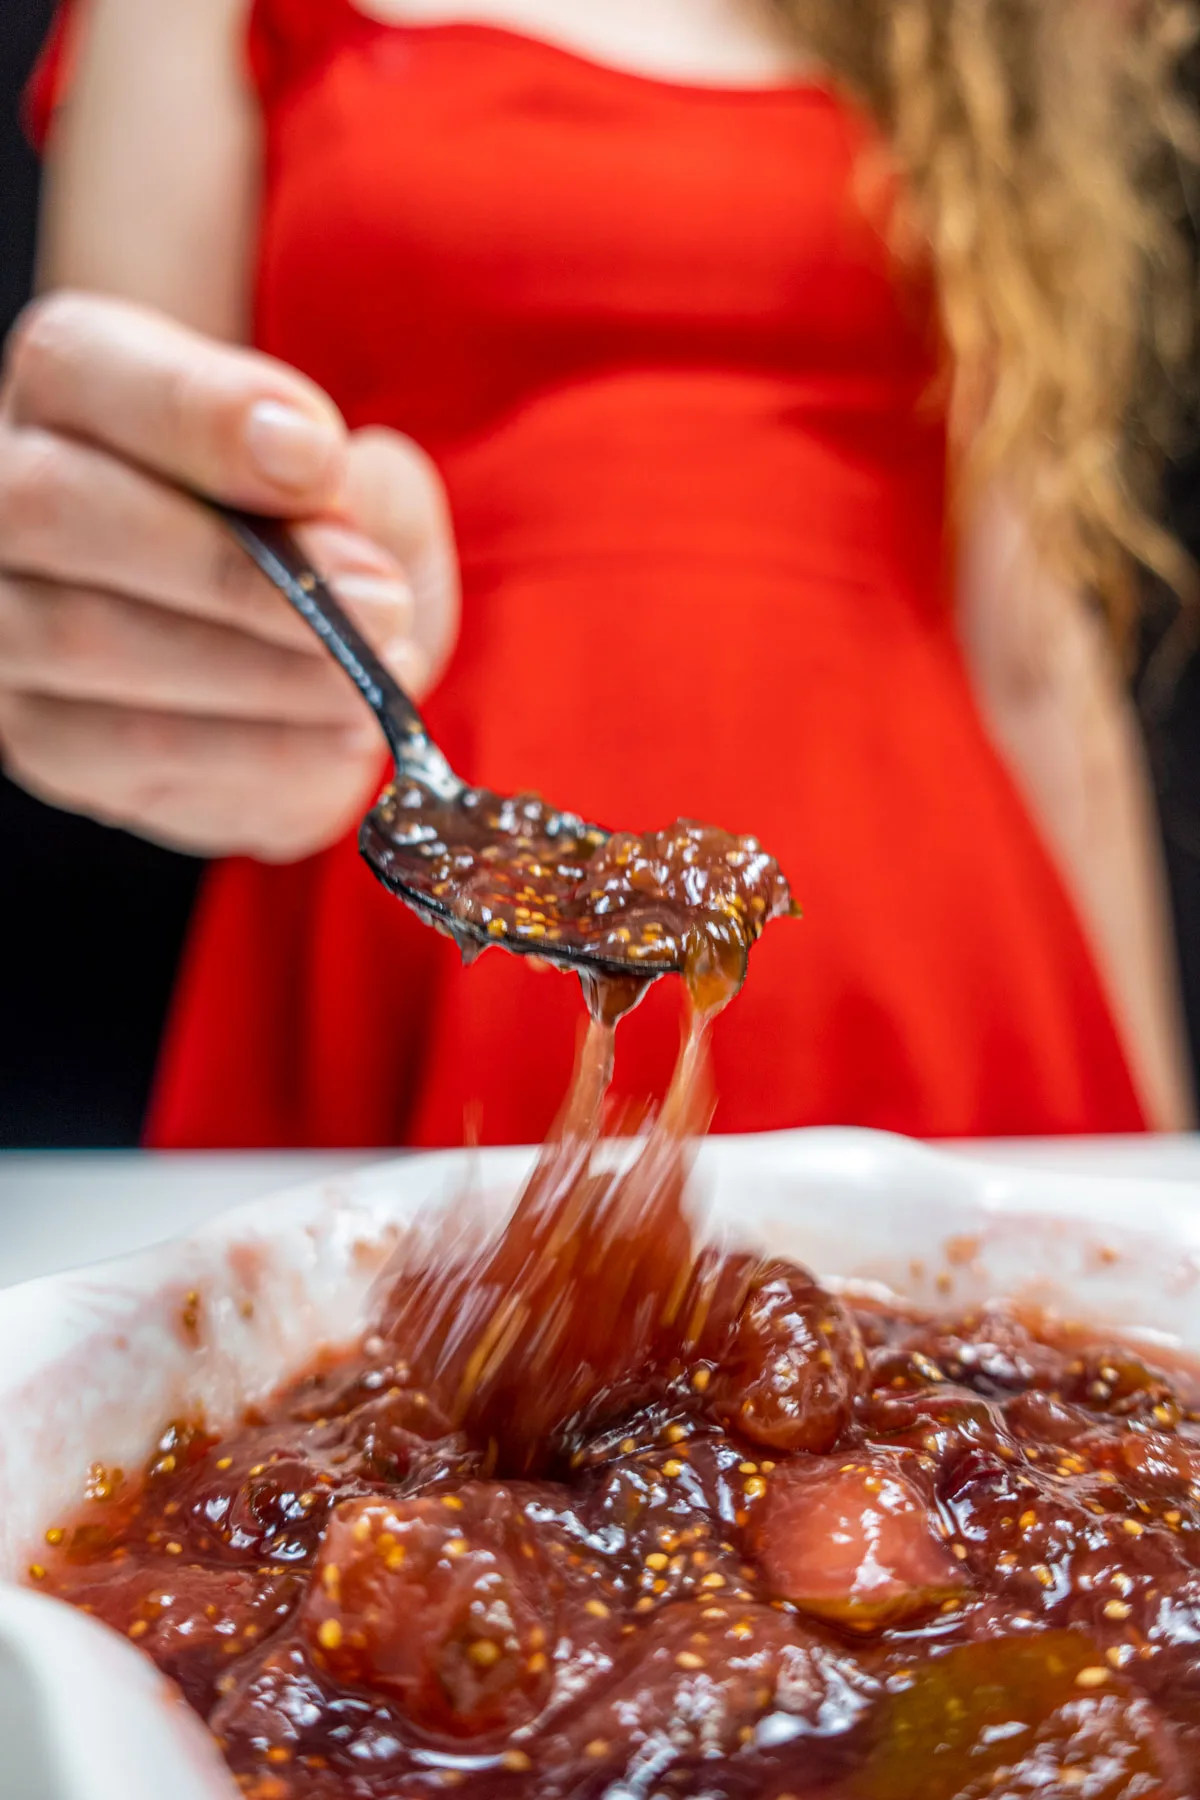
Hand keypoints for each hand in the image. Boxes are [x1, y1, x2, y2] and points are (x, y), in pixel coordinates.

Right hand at [0, 292, 459, 859]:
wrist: (318, 657)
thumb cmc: (328, 541)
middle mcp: (7, 497)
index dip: (200, 412)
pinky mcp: (45, 736)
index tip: (319, 460)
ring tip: (369, 683)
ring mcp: (11, 625)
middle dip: (232, 565)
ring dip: (257, 671)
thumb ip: (356, 487)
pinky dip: (254, 750)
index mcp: (76, 386)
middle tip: (377, 605)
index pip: (84, 366)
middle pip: (56, 507)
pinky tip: (338, 738)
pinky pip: (126, 751)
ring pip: (90, 641)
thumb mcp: (371, 489)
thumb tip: (329, 522)